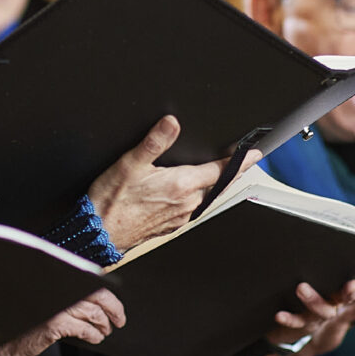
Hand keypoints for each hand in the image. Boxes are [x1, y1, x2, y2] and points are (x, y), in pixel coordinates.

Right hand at [0, 288, 126, 355]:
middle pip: (95, 294)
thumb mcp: (38, 307)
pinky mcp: (52, 324)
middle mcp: (53, 290)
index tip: (113, 304)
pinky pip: (83, 328)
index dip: (105, 294)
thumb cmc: (13, 327)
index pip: (86, 281)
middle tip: (119, 320)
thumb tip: (86, 302)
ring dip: (103, 324)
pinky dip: (93, 334)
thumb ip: (58, 299)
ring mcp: (53, 307)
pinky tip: (94, 338)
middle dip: (113, 308)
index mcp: (51, 283)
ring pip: (92, 312)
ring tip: (105, 331)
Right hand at [89, 116, 253, 252]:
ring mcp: (180, 216)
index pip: (220, 170)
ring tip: (201, 173)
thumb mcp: (130, 163)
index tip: (255, 154)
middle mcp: (186, 203)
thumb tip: (171, 123)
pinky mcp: (170, 225)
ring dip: (204, 184)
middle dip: (222, 171)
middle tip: (231, 159)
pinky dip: (189, 197)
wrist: (100, 232)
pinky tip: (176, 192)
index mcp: (181, 185)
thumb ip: (154, 142)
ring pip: (201, 196)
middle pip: (214, 183)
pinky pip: (188, 208)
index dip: (239, 160)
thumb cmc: (112, 200)